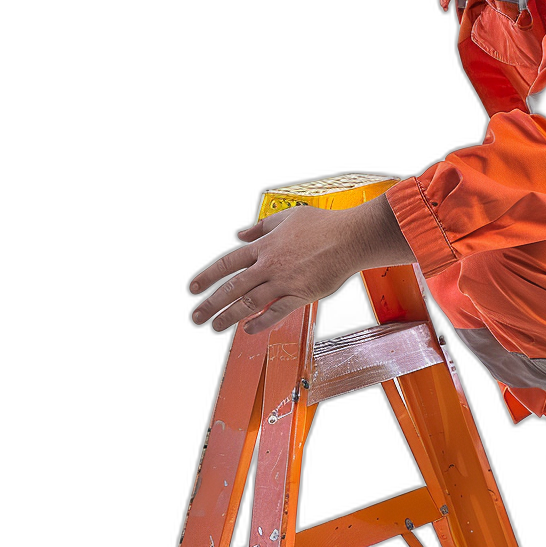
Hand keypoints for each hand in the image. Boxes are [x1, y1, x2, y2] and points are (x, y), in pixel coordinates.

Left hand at [189, 194, 414, 334]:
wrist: (350, 237)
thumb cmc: (323, 224)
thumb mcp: (288, 217)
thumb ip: (262, 226)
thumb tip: (241, 234)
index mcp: (265, 245)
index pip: (228, 263)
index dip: (209, 276)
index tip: (194, 287)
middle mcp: (270, 265)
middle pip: (233, 287)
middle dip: (211, 303)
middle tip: (196, 316)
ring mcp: (284, 281)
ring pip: (249, 302)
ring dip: (229, 316)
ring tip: (214, 326)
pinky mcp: (300, 294)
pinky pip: (275, 312)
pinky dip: (260, 322)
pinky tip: (248, 329)